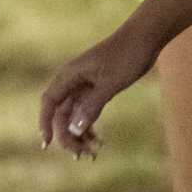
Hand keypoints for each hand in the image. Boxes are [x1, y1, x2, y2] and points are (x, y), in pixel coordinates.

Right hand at [39, 25, 154, 157]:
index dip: (45, 123)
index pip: (49, 103)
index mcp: (70, 75)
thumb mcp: (110, 83)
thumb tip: (73, 131)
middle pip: (62, 113)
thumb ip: (91, 106)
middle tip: (82, 155)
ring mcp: (85, 83)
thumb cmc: (127, 55)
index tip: (47, 144)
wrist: (146, 36)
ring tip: (91, 153)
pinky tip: (97, 139)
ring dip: (80, 133)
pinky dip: (89, 124)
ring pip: (75, 114)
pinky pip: (87, 110)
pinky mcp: (97, 86)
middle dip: (68, 136)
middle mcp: (74, 79)